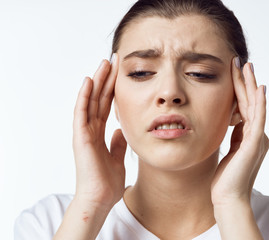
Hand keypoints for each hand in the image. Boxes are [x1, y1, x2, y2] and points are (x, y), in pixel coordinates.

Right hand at [72, 53, 126, 208]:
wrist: (100, 198)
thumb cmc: (107, 181)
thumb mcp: (117, 157)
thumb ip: (118, 143)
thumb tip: (121, 130)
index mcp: (99, 134)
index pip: (107, 105)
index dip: (113, 89)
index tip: (120, 73)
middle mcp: (91, 130)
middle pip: (99, 99)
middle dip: (107, 79)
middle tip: (113, 60)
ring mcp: (84, 132)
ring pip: (90, 101)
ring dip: (97, 81)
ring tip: (104, 63)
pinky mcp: (80, 137)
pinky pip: (82, 113)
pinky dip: (84, 97)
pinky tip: (89, 82)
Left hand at [211, 59, 268, 205]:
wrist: (227, 198)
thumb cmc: (225, 178)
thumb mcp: (229, 150)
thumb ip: (234, 135)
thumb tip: (233, 120)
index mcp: (250, 136)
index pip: (244, 106)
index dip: (239, 89)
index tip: (233, 72)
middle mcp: (257, 135)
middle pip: (250, 102)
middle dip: (245, 81)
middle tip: (240, 61)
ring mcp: (257, 139)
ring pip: (254, 106)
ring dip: (251, 85)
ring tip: (247, 66)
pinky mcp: (255, 144)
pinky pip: (258, 119)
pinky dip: (259, 103)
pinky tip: (259, 88)